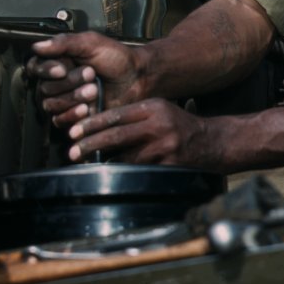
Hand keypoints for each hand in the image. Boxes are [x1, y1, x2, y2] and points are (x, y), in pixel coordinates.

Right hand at [26, 32, 143, 127]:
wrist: (137, 78)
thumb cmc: (116, 58)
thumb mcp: (90, 43)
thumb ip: (64, 43)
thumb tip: (37, 46)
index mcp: (58, 61)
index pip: (35, 68)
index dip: (45, 70)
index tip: (62, 69)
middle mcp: (58, 82)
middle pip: (44, 89)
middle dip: (68, 83)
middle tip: (91, 75)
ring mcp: (65, 101)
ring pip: (51, 106)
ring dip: (72, 98)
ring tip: (94, 90)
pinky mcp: (74, 119)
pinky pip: (59, 121)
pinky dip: (72, 115)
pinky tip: (87, 109)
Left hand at [65, 98, 221, 168]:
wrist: (212, 141)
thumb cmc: (178, 125)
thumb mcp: (159, 110)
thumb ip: (133, 115)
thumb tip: (98, 124)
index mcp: (153, 107)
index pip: (116, 114)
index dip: (92, 124)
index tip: (74, 131)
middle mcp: (159, 125)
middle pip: (117, 135)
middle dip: (91, 144)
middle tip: (72, 151)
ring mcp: (165, 146)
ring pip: (126, 157)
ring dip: (105, 162)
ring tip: (87, 164)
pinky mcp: (169, 165)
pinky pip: (140, 171)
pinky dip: (124, 173)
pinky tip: (112, 175)